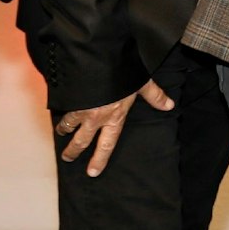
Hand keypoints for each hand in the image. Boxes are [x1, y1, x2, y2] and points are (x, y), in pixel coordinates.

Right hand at [55, 79, 174, 175]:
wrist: (98, 57)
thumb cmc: (122, 72)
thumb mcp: (141, 84)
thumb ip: (155, 96)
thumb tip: (169, 105)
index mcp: (114, 117)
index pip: (106, 145)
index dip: (99, 160)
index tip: (92, 172)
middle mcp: (95, 117)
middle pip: (81, 140)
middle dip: (73, 151)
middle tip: (67, 158)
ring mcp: (80, 107)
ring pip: (68, 124)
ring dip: (63, 129)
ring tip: (61, 132)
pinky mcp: (70, 97)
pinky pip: (63, 108)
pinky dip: (60, 110)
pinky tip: (59, 110)